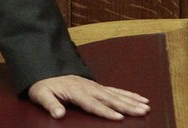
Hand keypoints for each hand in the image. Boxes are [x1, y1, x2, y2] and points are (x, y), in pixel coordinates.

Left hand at [28, 75, 149, 119]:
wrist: (43, 70)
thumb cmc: (43, 86)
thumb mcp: (40, 95)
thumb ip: (50, 105)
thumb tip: (58, 114)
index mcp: (75, 91)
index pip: (93, 103)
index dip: (105, 111)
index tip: (119, 117)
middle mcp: (87, 87)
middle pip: (109, 98)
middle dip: (126, 105)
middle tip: (142, 111)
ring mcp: (93, 85)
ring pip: (115, 94)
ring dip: (131, 100)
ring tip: (146, 106)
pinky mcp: (96, 85)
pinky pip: (115, 90)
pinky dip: (128, 94)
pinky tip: (139, 98)